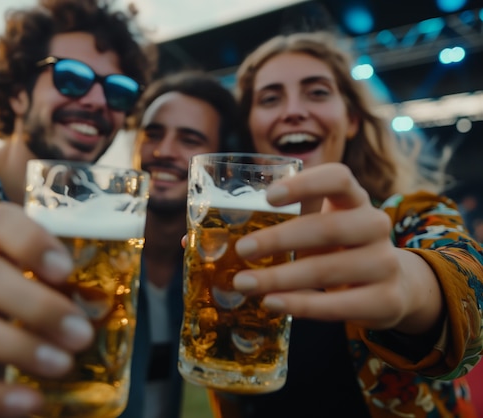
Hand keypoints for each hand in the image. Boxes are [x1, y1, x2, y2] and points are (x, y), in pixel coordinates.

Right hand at [0, 202, 93, 415]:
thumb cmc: (10, 290)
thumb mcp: (33, 271)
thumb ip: (66, 278)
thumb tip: (114, 300)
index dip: (30, 241)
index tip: (66, 269)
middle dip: (36, 306)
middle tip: (82, 333)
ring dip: (17, 346)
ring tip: (63, 365)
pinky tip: (30, 402)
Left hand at [232, 163, 441, 333]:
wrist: (394, 285)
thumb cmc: (340, 249)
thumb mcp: (321, 226)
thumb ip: (284, 223)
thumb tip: (210, 237)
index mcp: (355, 199)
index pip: (338, 178)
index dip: (305, 184)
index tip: (269, 197)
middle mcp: (374, 226)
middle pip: (328, 228)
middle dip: (279, 239)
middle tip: (242, 249)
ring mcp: (384, 264)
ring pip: (328, 270)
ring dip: (280, 278)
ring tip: (244, 283)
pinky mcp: (386, 301)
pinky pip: (338, 305)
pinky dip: (301, 305)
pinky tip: (272, 302)